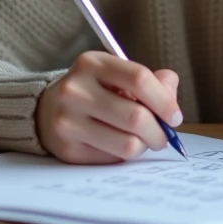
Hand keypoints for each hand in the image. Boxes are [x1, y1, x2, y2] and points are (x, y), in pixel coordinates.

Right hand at [35, 51, 181, 163]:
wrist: (48, 109)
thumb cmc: (95, 89)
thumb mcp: (118, 74)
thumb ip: (151, 81)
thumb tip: (171, 98)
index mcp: (92, 64)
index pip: (139, 79)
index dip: (164, 101)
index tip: (175, 116)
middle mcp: (75, 90)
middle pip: (135, 117)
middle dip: (159, 131)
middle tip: (164, 135)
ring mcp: (68, 122)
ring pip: (127, 144)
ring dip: (144, 146)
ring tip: (143, 140)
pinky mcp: (68, 149)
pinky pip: (112, 159)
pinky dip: (124, 155)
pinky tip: (119, 144)